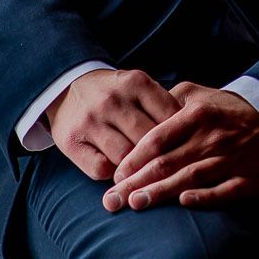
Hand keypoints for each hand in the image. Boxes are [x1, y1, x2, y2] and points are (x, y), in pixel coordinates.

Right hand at [46, 68, 181, 182]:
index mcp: (136, 83)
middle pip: (149, 140)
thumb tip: (191, 137)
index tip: (188, 149)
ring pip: (125, 157)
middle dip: (161, 157)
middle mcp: (112, 100)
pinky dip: (113, 174)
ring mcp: (90, 121)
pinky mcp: (71, 142)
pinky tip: (119, 172)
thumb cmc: (115, 93)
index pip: (170, 116)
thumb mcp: (139, 87)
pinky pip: (100, 169)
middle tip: (170, 169)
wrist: (68, 87)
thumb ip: (162, 106)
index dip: (181, 136)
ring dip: (136, 170)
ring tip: (145, 174)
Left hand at [101, 81, 258, 212]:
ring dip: (162, 192)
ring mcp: (231, 158)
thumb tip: (136, 113)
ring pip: (190, 177)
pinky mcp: (248, 179)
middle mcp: (212, 137)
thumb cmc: (228, 111)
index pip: (156, 139)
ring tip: (136, 203)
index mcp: (197, 115)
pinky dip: (205, 196)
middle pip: (167, 163)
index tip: (114, 175)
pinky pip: (224, 190)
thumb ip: (167, 100)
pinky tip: (184, 202)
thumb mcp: (199, 94)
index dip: (132, 159)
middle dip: (136, 183)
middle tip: (112, 200)